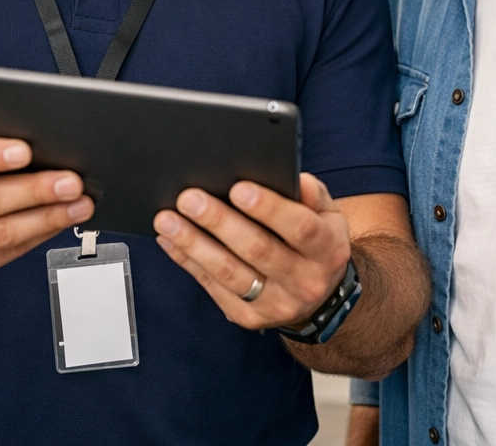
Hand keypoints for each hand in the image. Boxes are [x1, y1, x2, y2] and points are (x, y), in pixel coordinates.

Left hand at [153, 173, 350, 329]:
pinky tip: (169, 240)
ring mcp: (275, 305)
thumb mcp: (328, 215)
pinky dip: (188, 261)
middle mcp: (304, 282)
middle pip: (258, 250)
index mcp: (327, 250)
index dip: (270, 209)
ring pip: (229, 273)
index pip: (300, 229)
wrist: (318, 298)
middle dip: (220, 222)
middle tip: (189, 198)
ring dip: (194, 244)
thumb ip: (312, 194)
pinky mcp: (248, 317)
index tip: (239, 188)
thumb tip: (293, 178)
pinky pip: (212, 287)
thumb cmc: (315, 243)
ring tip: (167, 220)